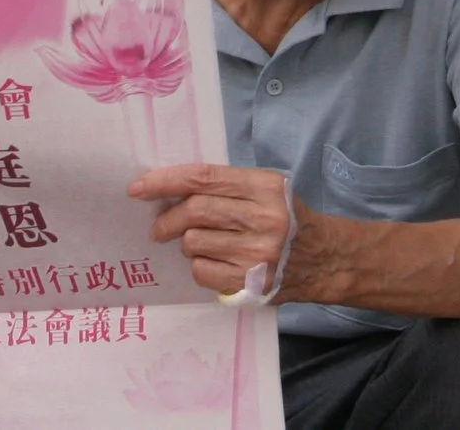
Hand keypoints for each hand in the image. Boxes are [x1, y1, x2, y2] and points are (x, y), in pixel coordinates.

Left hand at [130, 164, 314, 300]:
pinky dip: (199, 266)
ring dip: (187, 244)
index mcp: (264, 187)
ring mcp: (258, 253)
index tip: (138, 188)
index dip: (165, 181)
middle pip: (195, 211)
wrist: (322, 257)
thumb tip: (166, 189)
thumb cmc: (283, 218)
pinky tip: (214, 262)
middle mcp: (264, 218)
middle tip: (160, 227)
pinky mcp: (251, 282)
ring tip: (201, 245)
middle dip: (168, 219)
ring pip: (194, 243)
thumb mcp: (264, 190)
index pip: (203, 178)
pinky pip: (202, 271)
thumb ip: (224, 186)